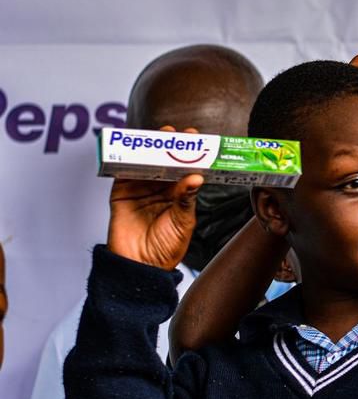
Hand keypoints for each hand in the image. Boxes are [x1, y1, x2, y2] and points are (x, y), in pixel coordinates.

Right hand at [107, 126, 203, 270]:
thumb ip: (186, 200)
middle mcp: (160, 189)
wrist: (141, 266)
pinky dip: (126, 160)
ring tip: (156, 137)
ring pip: (144, 162)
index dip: (190, 153)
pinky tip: (132, 149)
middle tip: (174, 133)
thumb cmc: (166, 248)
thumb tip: (196, 178)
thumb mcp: (183, 222)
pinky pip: (123, 172)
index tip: (196, 138)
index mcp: (179, 194)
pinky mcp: (121, 194)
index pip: (185, 169)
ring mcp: (140, 189)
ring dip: (148, 148)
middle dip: (168, 145)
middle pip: (164, 161)